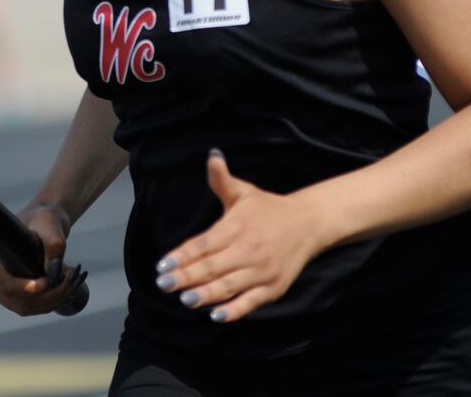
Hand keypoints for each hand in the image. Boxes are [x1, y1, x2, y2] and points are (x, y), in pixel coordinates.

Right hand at [0, 203, 85, 315]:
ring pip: (21, 306)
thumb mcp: (50, 223)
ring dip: (49, 301)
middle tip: (69, 281)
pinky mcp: (6, 294)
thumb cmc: (44, 218)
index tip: (46, 284)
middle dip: (44, 296)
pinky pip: (26, 306)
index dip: (22, 288)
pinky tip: (64, 292)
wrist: (44, 222)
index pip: (1, 280)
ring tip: (70, 283)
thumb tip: (54, 272)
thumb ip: (54, 244)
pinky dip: (47, 303)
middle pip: (12, 297)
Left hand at [154, 150, 322, 323]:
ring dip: (206, 294)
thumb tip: (212, 156)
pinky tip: (216, 315)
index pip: (204, 243)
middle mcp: (249, 249)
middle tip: (164, 284)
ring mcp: (262, 270)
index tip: (162, 265)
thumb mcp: (244, 192)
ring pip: (229, 285)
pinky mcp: (273, 287)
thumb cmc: (268, 209)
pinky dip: (234, 310)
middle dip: (186, 277)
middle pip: (212, 266)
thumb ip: (222, 180)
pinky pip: (250, 301)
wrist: (308, 223)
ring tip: (185, 300)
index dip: (182, 255)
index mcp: (237, 226)